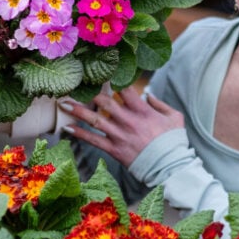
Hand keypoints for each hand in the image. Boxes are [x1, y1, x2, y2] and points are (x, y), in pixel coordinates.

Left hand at [59, 87, 183, 166]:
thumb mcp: (174, 117)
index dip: (113, 78)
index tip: (102, 71)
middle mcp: (128, 121)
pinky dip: (79, 134)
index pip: (125, 89)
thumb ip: (160, 104)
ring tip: (63, 103)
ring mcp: (119, 135)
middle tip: (76, 84)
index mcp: (143, 110)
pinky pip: (93, 140)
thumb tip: (148, 95)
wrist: (169, 167)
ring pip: (94, 120)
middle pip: (104, 102)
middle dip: (89, 92)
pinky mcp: (114, 149)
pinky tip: (67, 128)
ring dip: (77, 111)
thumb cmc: (174, 142)